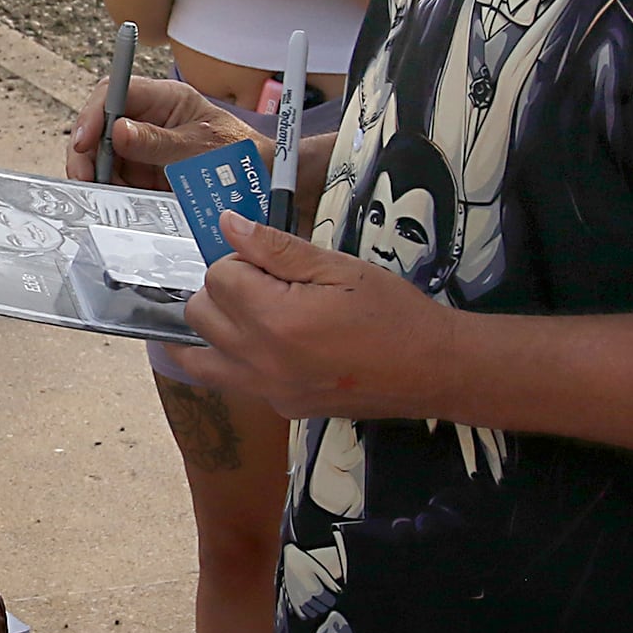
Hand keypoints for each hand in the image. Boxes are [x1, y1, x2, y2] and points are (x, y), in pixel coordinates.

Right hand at [66, 75, 252, 182]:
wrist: (264, 183)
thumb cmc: (241, 156)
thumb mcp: (200, 148)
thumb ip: (158, 142)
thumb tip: (118, 130)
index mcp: (166, 99)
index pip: (115, 92)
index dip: (93, 114)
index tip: (83, 142)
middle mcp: (150, 119)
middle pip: (101, 125)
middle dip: (87, 152)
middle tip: (84, 179)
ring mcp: (146, 146)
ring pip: (104, 156)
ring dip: (97, 175)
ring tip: (101, 196)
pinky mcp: (145, 173)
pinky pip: (117, 179)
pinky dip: (110, 192)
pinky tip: (113, 203)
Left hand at [175, 214, 462, 418]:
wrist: (433, 369)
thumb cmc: (392, 311)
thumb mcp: (337, 267)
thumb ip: (275, 247)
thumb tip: (227, 224)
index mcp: (274, 320)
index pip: (219, 276)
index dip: (242, 259)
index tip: (273, 262)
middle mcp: (260, 362)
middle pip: (199, 315)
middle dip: (223, 291)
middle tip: (264, 284)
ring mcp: (267, 392)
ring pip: (199, 359)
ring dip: (213, 330)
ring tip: (248, 313)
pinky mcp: (281, 409)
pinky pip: (234, 381)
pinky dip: (236, 360)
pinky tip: (272, 346)